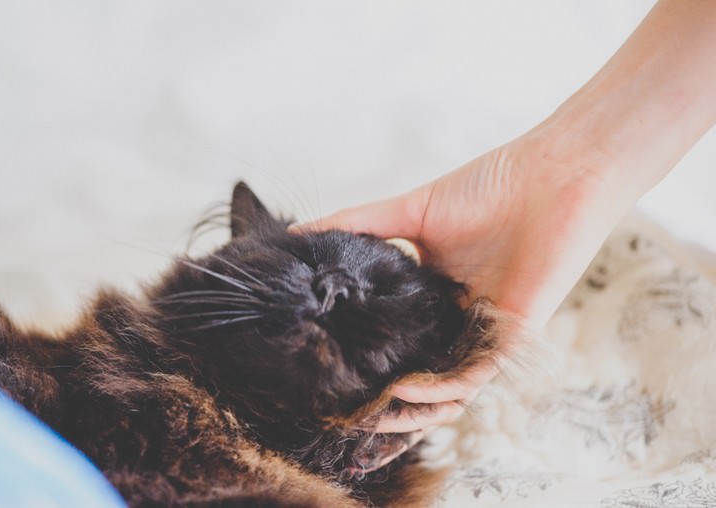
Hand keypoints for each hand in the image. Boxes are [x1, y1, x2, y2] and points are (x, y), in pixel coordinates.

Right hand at [293, 131, 623, 432]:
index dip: (361, 359)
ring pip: (444, 391)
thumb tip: (297, 234)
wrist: (552, 176)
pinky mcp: (510, 340)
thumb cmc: (490, 188)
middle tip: (338, 411)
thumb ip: (356, 224)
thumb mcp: (409, 210)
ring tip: (367, 418)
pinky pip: (473, 378)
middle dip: (381, 400)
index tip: (321, 370)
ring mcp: (481, 333)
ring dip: (409, 412)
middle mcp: (454, 320)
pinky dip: (440, 391)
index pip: (393, 338)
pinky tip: (407, 391)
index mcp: (433, 295)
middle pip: (415, 373)